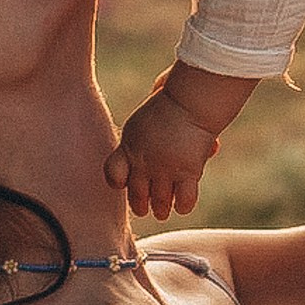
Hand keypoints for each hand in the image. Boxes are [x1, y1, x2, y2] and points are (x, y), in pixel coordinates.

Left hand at [111, 89, 218, 221]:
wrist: (191, 97)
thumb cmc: (174, 93)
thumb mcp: (148, 106)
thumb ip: (150, 118)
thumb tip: (158, 99)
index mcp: (129, 144)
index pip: (113, 174)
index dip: (118, 183)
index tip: (125, 184)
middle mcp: (143, 162)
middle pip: (136, 195)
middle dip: (140, 205)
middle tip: (145, 209)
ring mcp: (165, 170)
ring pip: (160, 203)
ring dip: (162, 209)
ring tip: (163, 212)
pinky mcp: (188, 174)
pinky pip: (184, 201)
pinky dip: (183, 205)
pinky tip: (183, 204)